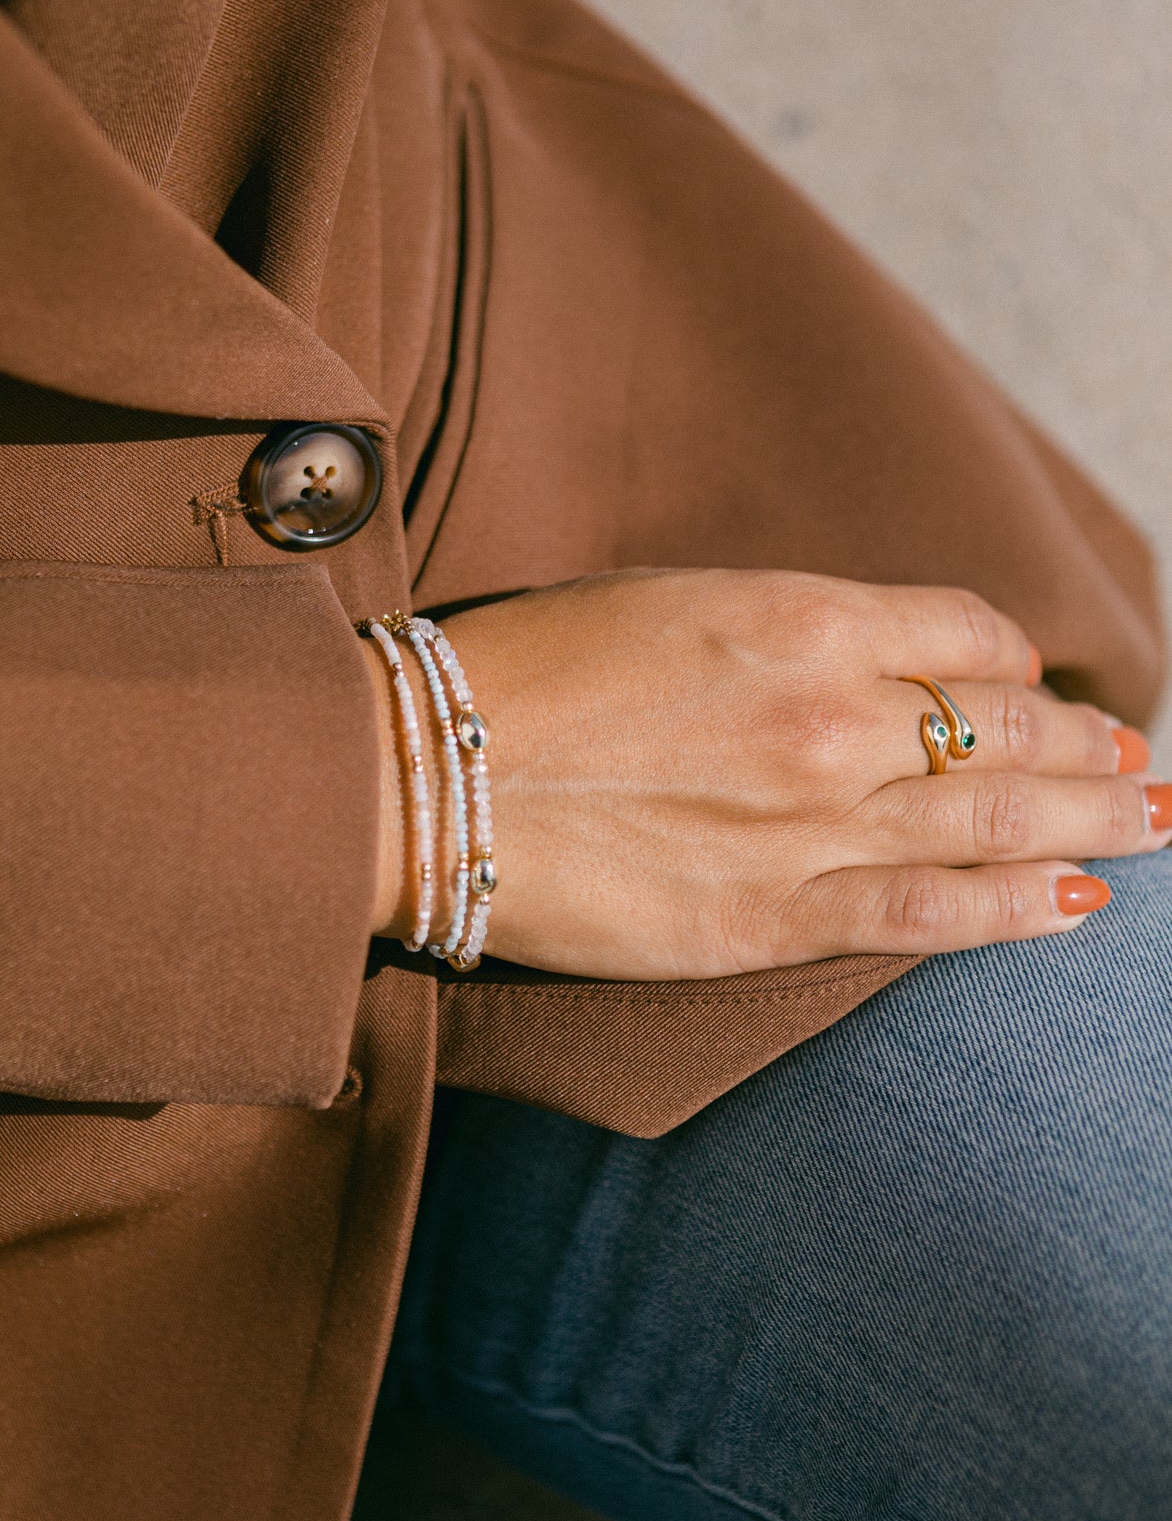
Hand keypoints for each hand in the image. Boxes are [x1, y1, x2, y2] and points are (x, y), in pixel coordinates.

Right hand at [363, 570, 1164, 977]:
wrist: (422, 776)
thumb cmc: (525, 671)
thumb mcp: (668, 600)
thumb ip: (786, 626)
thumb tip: (868, 653)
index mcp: (803, 616)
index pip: (967, 634)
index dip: (1015, 662)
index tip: (1029, 686)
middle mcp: (833, 715)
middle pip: (1009, 726)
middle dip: (1086, 746)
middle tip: (1136, 763)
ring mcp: (812, 824)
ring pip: (998, 818)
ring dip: (1094, 821)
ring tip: (1152, 824)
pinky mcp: (773, 920)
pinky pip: (931, 914)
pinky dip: (1019, 909)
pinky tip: (1079, 905)